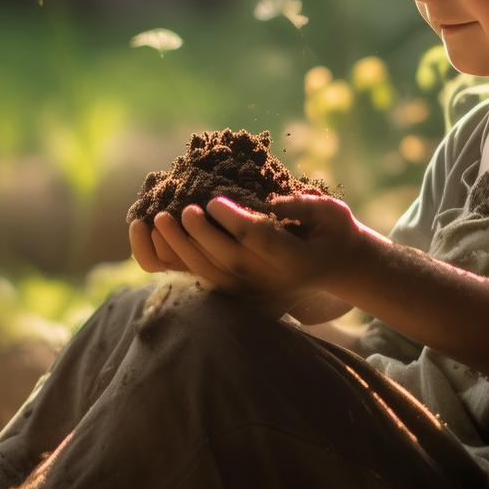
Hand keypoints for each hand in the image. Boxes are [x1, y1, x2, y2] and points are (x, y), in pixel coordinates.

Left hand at [130, 193, 370, 317]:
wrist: (333, 266)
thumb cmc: (332, 231)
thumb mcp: (332, 213)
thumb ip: (305, 207)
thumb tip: (272, 202)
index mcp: (293, 259)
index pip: (258, 240)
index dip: (233, 220)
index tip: (214, 199)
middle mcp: (269, 280)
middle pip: (228, 261)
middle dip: (201, 235)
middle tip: (182, 209)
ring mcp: (251, 289)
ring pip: (209, 275)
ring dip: (181, 249)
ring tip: (160, 219)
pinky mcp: (236, 289)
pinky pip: (199, 279)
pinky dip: (174, 261)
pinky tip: (156, 237)